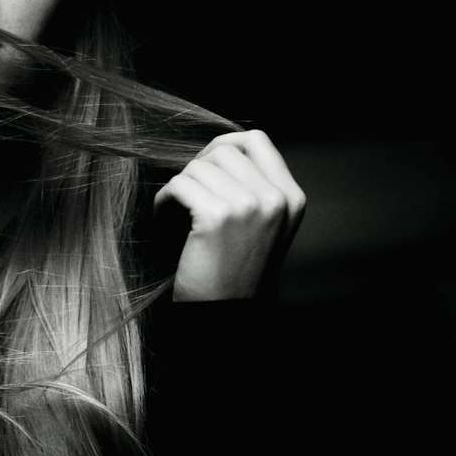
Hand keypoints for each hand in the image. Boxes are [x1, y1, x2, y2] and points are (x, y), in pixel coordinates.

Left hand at [154, 130, 305, 301]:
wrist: (225, 314)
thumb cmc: (234, 271)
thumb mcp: (262, 226)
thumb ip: (254, 188)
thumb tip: (218, 148)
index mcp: (292, 198)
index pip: (257, 141)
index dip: (223, 146)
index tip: (204, 168)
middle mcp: (276, 198)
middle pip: (224, 151)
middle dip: (197, 169)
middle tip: (185, 197)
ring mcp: (249, 205)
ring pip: (197, 167)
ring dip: (178, 188)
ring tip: (174, 214)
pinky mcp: (217, 216)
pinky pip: (178, 186)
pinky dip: (163, 202)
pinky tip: (163, 221)